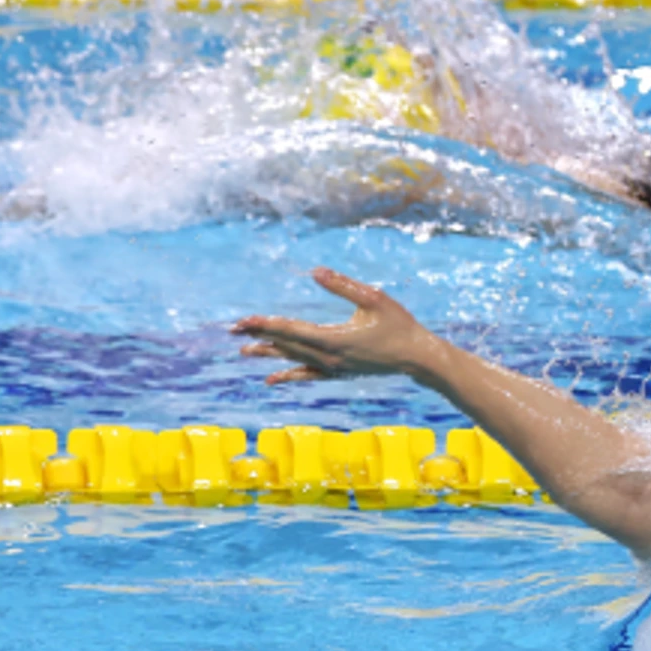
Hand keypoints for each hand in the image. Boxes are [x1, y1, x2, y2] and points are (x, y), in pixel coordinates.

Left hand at [232, 267, 445, 384]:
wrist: (417, 357)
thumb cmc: (399, 324)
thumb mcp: (373, 299)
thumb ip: (343, 285)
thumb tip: (315, 271)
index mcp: (334, 339)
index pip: (290, 330)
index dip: (264, 324)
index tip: (242, 321)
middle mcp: (328, 358)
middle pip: (286, 345)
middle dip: (259, 335)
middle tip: (233, 329)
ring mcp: (333, 368)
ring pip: (293, 359)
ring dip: (268, 354)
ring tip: (244, 350)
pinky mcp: (339, 373)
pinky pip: (307, 374)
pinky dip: (289, 375)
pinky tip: (272, 379)